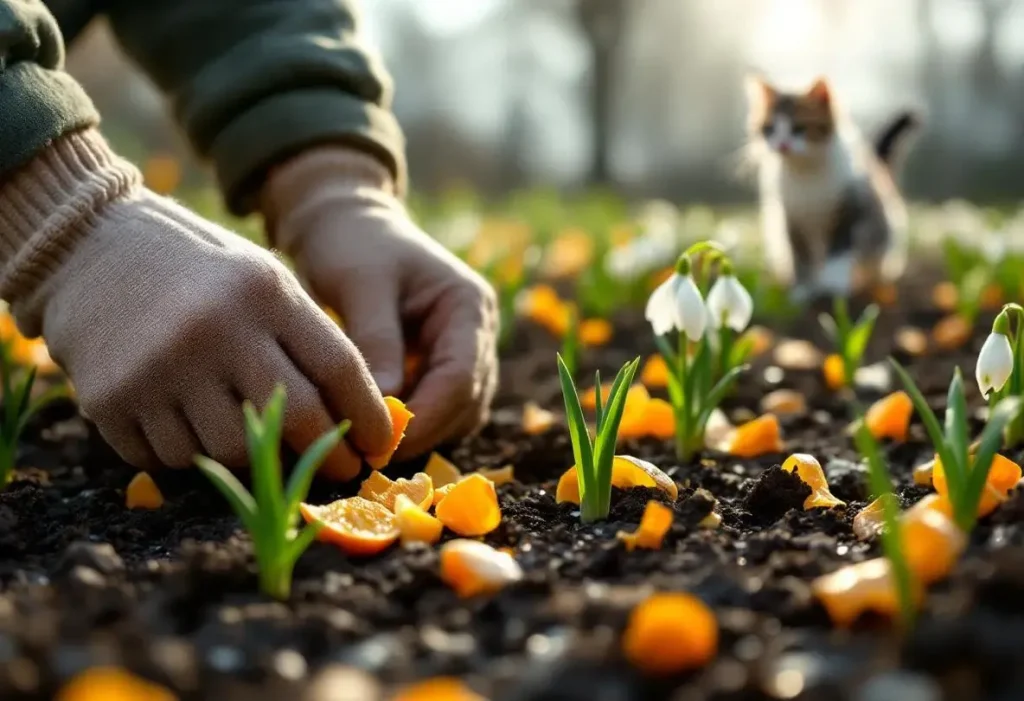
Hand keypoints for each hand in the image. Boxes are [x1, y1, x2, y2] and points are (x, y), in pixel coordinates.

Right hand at [14, 175, 392, 479]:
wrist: (89, 245)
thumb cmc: (198, 270)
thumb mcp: (263, 281)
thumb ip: (307, 339)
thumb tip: (354, 419)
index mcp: (263, 292)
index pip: (338, 369)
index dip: (368, 416)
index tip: (381, 443)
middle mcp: (214, 330)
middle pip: (295, 420)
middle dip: (326, 454)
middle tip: (340, 469)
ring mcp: (159, 368)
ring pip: (231, 452)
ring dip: (249, 454)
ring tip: (247, 430)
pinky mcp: (111, 400)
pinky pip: (169, 459)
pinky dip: (187, 451)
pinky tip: (184, 418)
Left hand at [262, 147, 498, 457]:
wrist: (346, 224)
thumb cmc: (352, 244)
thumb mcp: (361, 284)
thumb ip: (376, 341)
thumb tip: (383, 409)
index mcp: (470, 305)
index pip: (461, 376)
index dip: (426, 416)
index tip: (380, 443)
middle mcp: (477, 332)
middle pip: (466, 402)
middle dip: (422, 432)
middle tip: (368, 456)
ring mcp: (464, 350)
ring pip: (457, 413)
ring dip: (420, 434)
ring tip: (368, 446)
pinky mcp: (440, 364)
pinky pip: (437, 408)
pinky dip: (412, 424)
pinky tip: (372, 429)